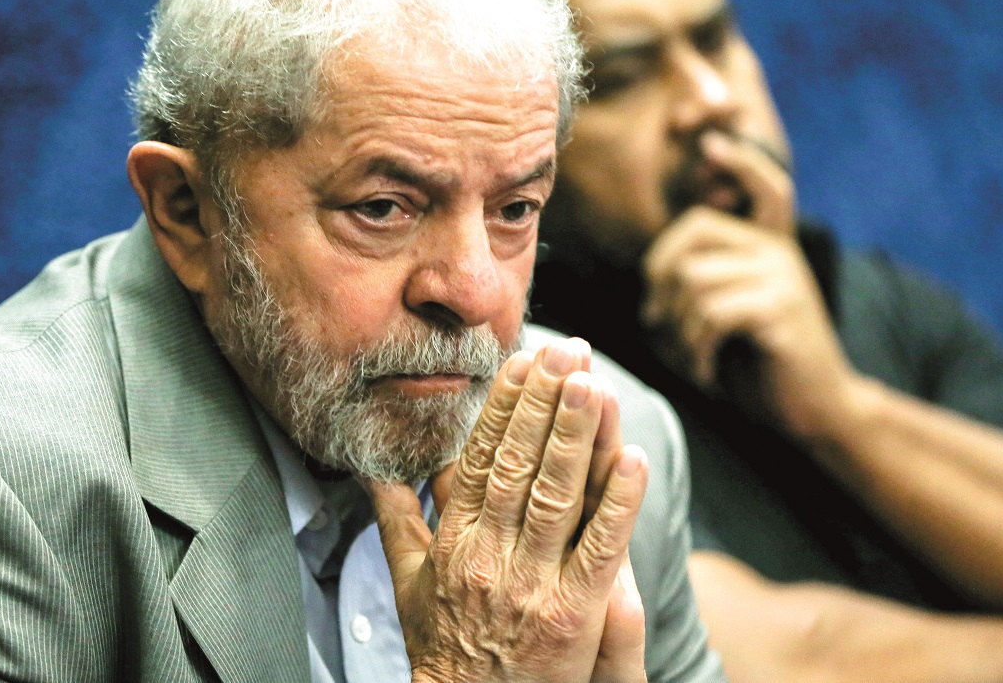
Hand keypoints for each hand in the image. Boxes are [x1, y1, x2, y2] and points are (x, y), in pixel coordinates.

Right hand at [367, 339, 649, 682]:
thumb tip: (370, 472)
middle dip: (544, 402)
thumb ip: (395, 521)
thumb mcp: (407, 584)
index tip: (521, 361)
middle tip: (565, 350)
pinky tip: (632, 459)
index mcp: (455, 541)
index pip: (482, 459)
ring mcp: (532, 583)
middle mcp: (490, 554)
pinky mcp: (572, 616)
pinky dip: (617, 503)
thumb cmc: (441, 650)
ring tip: (593, 383)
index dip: (504, 407)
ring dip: (576, 435)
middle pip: (520, 465)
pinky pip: (599, 550)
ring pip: (556, 495)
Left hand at [642, 134, 862, 439]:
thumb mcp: (731, 316)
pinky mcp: (779, 309)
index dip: (742, 162)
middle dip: (660, 279)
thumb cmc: (762, 366)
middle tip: (659, 324)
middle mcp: (780, 252)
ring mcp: (782, 277)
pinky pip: (709, 314)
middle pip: (694, 231)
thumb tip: (652, 274)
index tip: (712, 145)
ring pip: (693, 279)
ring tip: (690, 359)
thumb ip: (703, 283)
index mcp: (772, 247)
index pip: (766, 187)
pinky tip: (705, 373)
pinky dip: (693, 350)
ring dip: (675, 329)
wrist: (819, 410)